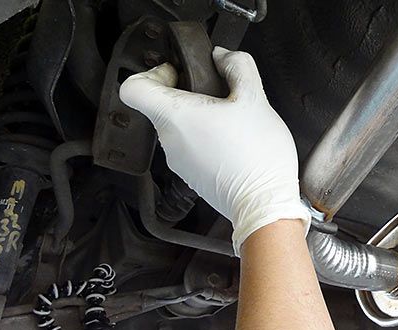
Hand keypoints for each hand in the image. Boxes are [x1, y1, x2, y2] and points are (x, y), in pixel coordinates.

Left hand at [119, 47, 308, 255]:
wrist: (264, 204)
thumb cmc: (257, 157)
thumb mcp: (256, 99)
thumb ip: (238, 67)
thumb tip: (223, 57)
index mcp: (175, 116)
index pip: (132, 88)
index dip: (153, 72)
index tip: (179, 73)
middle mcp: (169, 140)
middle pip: (160, 105)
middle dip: (186, 92)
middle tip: (217, 93)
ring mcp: (178, 161)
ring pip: (178, 126)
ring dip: (200, 116)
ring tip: (231, 119)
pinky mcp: (191, 175)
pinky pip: (191, 147)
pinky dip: (206, 138)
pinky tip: (234, 141)